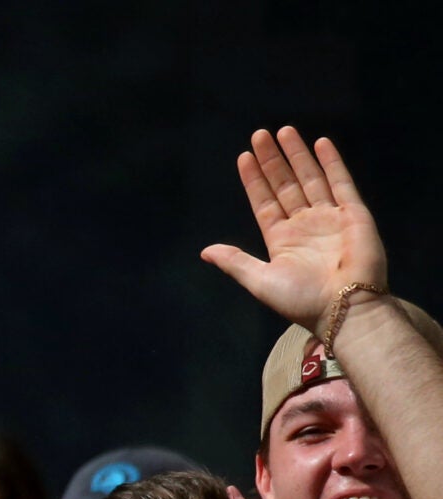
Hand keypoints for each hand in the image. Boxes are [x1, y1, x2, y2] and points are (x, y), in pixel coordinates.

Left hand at [201, 127, 386, 332]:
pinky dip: (331, 162)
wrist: (343, 307)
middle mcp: (304, 225)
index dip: (254, 180)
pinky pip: (341, 182)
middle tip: (259, 134)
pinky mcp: (353, 214)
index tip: (243, 157)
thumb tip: (205, 251)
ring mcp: (329, 217)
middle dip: (273, 160)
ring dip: (297, 155)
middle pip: (285, 184)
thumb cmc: (301, 300)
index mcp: (281, 240)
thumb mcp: (260, 281)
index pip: (264, 201)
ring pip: (310, 178)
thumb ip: (235, 262)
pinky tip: (319, 143)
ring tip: (283, 131)